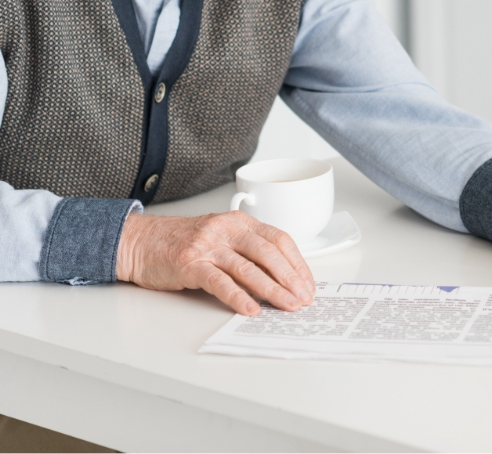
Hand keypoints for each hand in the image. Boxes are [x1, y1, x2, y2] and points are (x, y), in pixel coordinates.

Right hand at [116, 211, 314, 315]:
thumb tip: (281, 277)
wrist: (141, 241)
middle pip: (269, 253)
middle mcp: (227, 230)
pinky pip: (220, 282)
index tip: (308, 284)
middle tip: (304, 298)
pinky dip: (238, 297)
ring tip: (287, 305)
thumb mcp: (221, 237)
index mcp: (240, 222)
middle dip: (291, 278)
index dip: (298, 263)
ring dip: (272, 290)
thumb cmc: (183, 243)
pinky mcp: (191, 264)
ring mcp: (209, 246)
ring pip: (249, 268)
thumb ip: (247, 250)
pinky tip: (252, 309)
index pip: (280, 240)